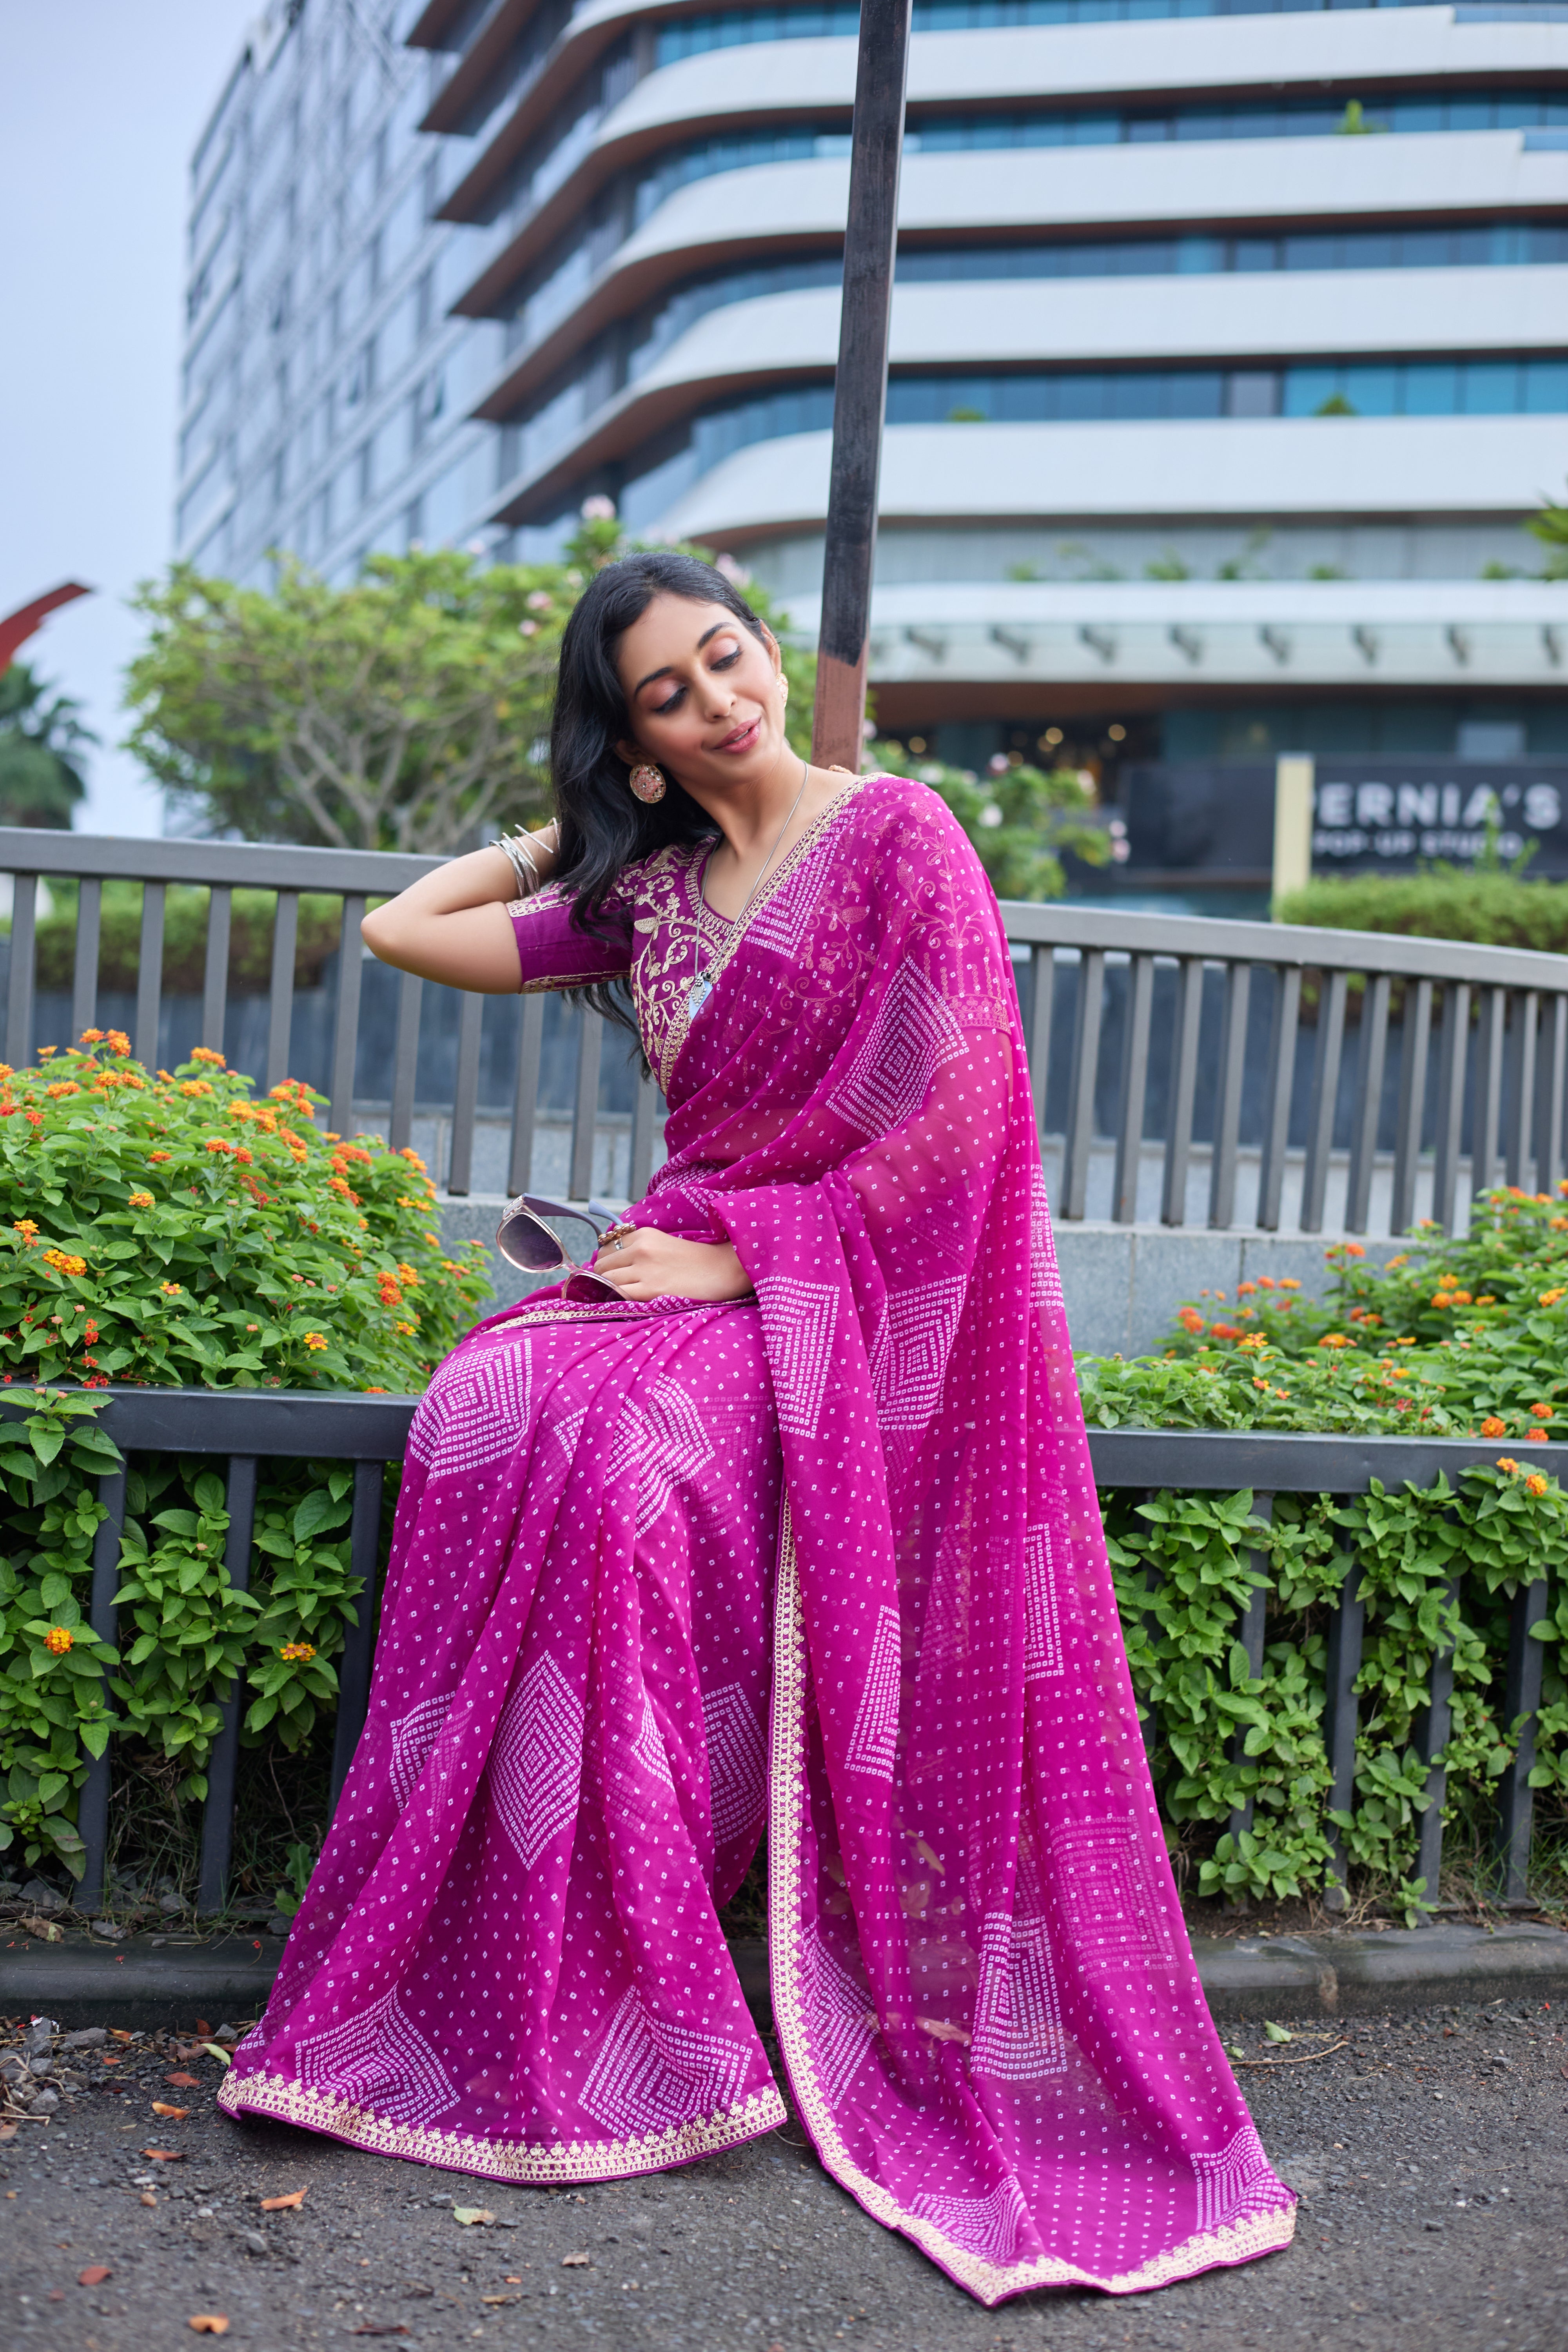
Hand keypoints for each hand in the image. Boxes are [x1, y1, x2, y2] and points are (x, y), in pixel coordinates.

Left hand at [591, 1227, 751, 1301]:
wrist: (725, 1270)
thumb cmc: (698, 1261)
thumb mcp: (665, 1244)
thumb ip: (640, 1250)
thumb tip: (611, 1265)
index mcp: (644, 1234)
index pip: (606, 1247)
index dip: (606, 1263)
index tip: (613, 1273)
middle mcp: (641, 1248)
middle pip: (602, 1265)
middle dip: (603, 1277)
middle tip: (615, 1289)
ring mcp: (645, 1269)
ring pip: (606, 1281)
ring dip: (608, 1291)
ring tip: (621, 1298)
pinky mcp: (651, 1289)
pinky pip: (618, 1295)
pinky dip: (617, 1300)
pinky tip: (627, 1304)